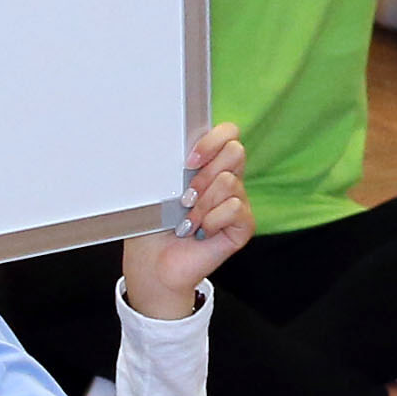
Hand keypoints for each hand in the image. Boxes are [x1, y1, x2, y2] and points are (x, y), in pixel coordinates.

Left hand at [119, 125, 251, 315]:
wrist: (154, 263)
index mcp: (208, 163)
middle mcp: (227, 179)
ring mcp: (237, 201)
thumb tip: (164, 143)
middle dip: (205, 173)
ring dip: (202, 204)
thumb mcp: (157, 187)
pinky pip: (235, 208)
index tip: (188, 160)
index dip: (212, 140)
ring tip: (186, 221)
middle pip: (235, 151)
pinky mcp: (243, 225)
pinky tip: (200, 231)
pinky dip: (212, 220)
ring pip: (230, 182)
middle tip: (185, 196)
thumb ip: (169, 163)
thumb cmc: (153, 224)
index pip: (228, 132)